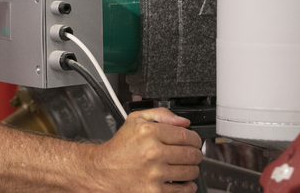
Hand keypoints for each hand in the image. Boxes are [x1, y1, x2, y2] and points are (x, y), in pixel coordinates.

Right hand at [84, 108, 203, 192]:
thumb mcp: (135, 120)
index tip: (194, 141)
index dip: (195, 139)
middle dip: (196, 154)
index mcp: (150, 133)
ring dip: (193, 169)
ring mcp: (155, 173)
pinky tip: (184, 182)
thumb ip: (161, 114)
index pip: (187, 135)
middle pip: (191, 154)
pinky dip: (188, 186)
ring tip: (187, 167)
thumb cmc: (120, 148)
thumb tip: (183, 122)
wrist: (103, 171)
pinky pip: (182, 189)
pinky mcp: (154, 191)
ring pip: (190, 171)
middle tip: (193, 154)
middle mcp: (153, 153)